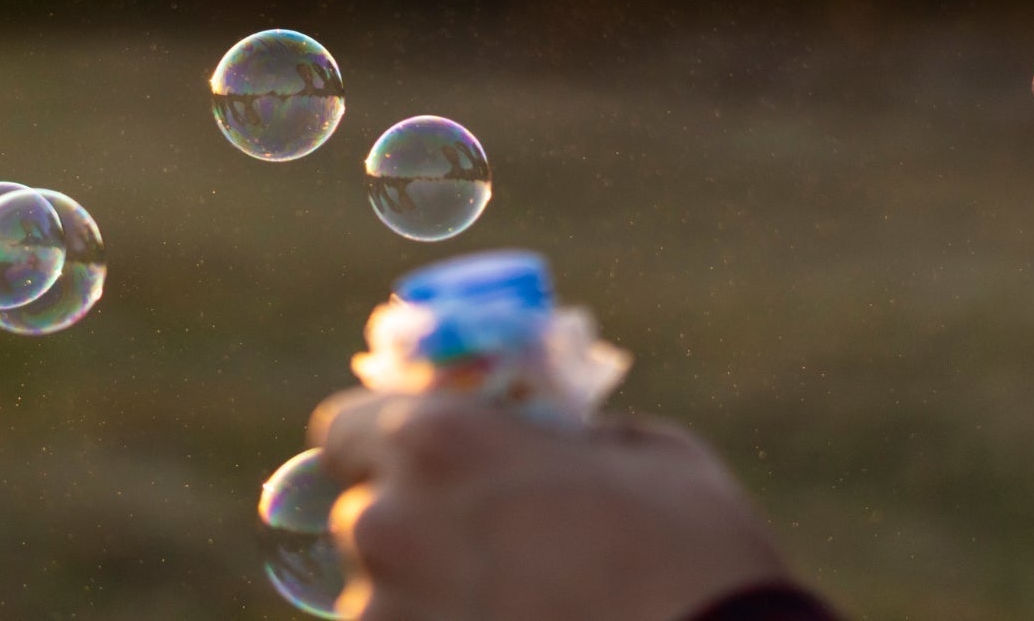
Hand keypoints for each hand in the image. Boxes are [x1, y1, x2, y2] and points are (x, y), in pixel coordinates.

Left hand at [310, 390, 789, 620]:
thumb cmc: (690, 550)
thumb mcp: (637, 452)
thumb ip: (561, 436)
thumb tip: (543, 438)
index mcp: (435, 440)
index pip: (343, 430)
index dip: (379, 446)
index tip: (417, 466)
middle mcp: (390, 524)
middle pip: (360, 517)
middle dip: (410, 528)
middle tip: (480, 548)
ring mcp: (390, 615)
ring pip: (379, 598)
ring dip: (426, 597)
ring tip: (509, 604)